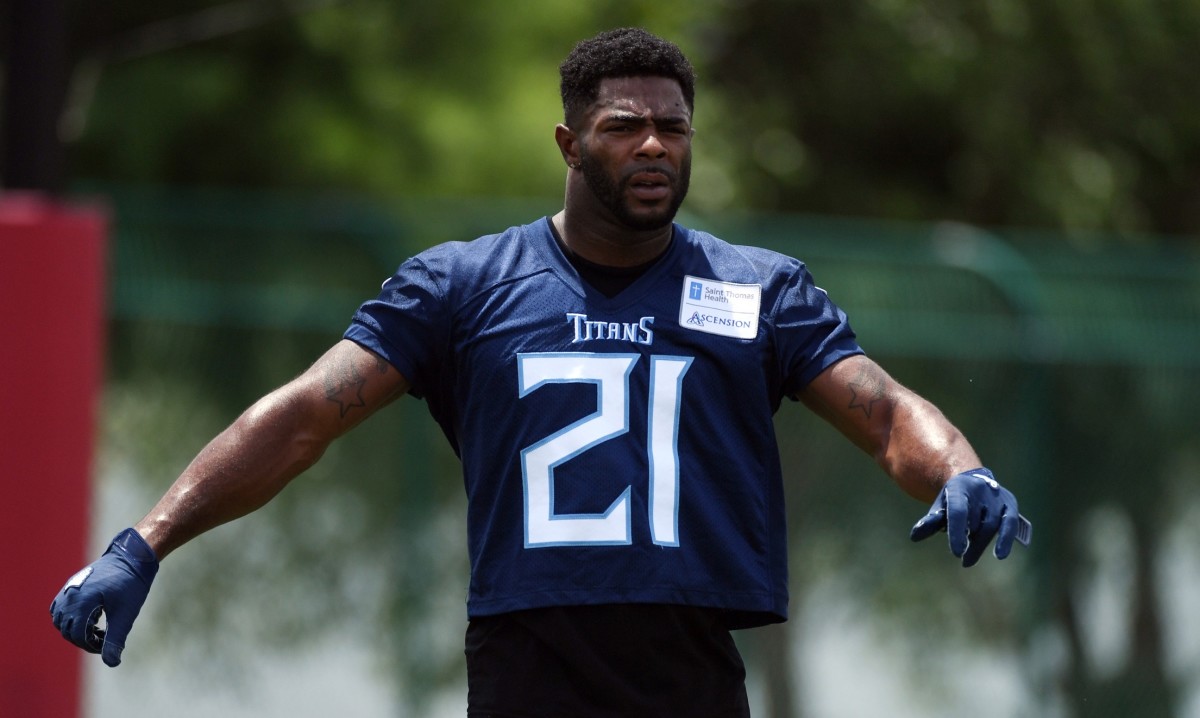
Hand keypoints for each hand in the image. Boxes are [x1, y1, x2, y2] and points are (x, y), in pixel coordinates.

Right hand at [50, 528, 158, 666]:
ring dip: (74, 629)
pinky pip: (59, 608)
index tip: (107, 645)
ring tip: (97, 628)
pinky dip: (70, 617)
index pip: (77, 636)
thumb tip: (111, 663)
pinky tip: (91, 617)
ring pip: (60, 619)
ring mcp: (68, 589)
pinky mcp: (71, 585)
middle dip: (83, 639)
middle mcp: (69, 595)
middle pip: (66, 630)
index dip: (91, 646)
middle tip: (104, 637)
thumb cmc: (132, 584)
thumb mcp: (126, 614)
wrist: (132, 557)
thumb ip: (116, 639)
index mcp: (81, 602)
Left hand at [909, 468, 1029, 566]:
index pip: (958, 511)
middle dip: (968, 541)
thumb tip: (914, 537)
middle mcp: (980, 489)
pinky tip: (1000, 555)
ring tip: (968, 560)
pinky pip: (1010, 523)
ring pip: (991, 525)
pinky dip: (1006, 539)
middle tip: (961, 558)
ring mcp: (996, 496)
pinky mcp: (1010, 503)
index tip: (956, 553)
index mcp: (958, 487)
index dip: (957, 532)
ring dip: (980, 545)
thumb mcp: (939, 507)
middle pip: (975, 521)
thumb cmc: (952, 500)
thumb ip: (930, 521)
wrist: (972, 481)